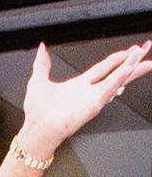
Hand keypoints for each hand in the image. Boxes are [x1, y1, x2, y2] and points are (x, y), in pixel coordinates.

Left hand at [20, 40, 151, 155]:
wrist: (36, 127)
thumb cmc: (37, 111)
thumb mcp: (38, 80)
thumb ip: (42, 64)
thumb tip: (42, 48)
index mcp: (79, 84)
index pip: (103, 68)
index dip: (116, 58)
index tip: (129, 50)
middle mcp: (89, 90)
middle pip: (116, 71)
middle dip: (132, 60)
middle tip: (145, 48)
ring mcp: (94, 97)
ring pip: (117, 78)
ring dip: (130, 65)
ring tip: (143, 55)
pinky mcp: (94, 103)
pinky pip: (109, 88)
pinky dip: (119, 78)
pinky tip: (129, 68)